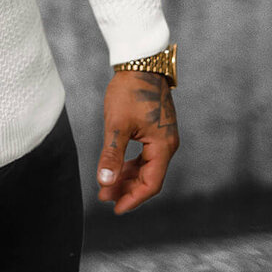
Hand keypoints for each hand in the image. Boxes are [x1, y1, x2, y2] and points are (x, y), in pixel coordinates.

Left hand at [96, 70, 179, 213]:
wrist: (140, 62)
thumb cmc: (129, 91)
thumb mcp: (117, 125)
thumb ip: (112, 155)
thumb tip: (105, 183)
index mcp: (163, 146)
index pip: (151, 183)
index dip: (133, 198)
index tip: (115, 208)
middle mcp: (168, 144)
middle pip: (149, 177)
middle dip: (127, 189)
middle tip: (103, 196)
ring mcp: (164, 137)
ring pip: (147, 166)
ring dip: (128, 177)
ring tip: (106, 185)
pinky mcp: (157, 129)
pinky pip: (146, 155)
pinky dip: (132, 163)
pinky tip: (117, 167)